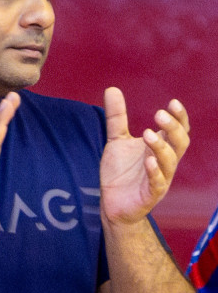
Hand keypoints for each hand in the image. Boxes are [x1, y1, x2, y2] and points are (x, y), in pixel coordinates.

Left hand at [101, 87, 188, 224]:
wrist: (112, 204)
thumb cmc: (121, 172)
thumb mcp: (116, 141)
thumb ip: (117, 117)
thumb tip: (112, 88)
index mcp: (160, 149)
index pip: (178, 131)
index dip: (179, 118)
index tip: (173, 102)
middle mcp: (164, 163)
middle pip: (179, 144)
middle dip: (173, 129)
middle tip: (160, 114)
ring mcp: (159, 179)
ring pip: (170, 163)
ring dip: (161, 148)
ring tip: (148, 133)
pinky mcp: (149, 196)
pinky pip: (157, 184)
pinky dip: (154, 173)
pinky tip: (148, 161)